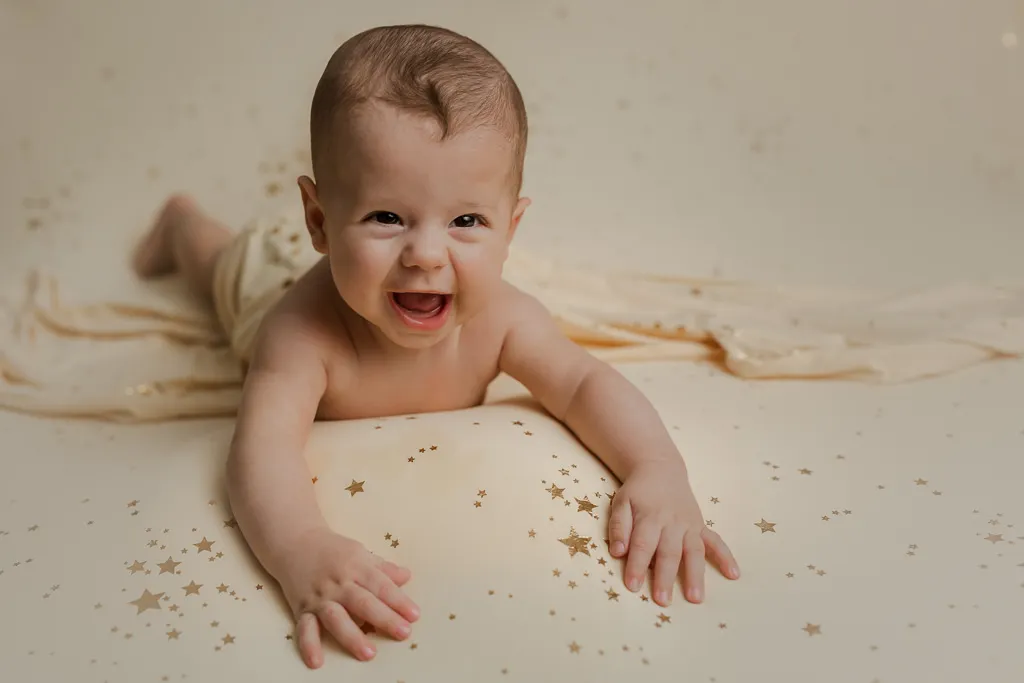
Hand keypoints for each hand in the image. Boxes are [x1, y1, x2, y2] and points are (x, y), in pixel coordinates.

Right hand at [274, 526, 419, 667]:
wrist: (294, 541)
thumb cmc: (333, 550)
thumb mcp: (360, 552)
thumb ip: (383, 568)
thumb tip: (407, 576)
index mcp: (356, 567)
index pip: (381, 585)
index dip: (399, 600)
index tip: (414, 615)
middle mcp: (338, 583)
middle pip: (363, 602)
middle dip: (384, 618)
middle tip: (404, 633)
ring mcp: (320, 597)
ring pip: (336, 618)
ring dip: (352, 636)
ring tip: (369, 653)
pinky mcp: (302, 609)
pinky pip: (304, 629)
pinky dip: (309, 645)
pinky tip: (316, 662)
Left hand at [607, 460, 738, 606]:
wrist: (660, 469)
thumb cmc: (638, 492)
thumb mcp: (621, 502)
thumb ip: (618, 526)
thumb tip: (618, 552)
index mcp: (650, 516)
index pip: (643, 544)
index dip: (637, 565)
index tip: (632, 586)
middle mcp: (673, 522)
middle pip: (669, 552)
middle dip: (666, 577)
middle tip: (662, 600)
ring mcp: (690, 525)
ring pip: (694, 551)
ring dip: (695, 575)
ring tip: (695, 598)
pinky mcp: (701, 525)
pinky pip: (716, 541)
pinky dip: (726, 557)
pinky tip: (734, 574)